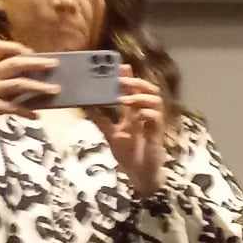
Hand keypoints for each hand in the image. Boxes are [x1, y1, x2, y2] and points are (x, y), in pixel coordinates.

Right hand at [0, 41, 59, 151]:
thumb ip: (0, 78)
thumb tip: (33, 75)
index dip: (14, 47)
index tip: (31, 52)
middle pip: (13, 63)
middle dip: (35, 63)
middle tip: (53, 64)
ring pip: (18, 83)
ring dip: (39, 87)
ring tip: (55, 90)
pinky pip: (13, 107)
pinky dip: (27, 111)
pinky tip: (36, 116)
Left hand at [98, 70, 167, 195]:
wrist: (139, 175)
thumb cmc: (129, 155)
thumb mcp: (110, 134)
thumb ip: (101, 120)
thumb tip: (85, 106)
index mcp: (135, 113)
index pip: (134, 90)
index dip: (129, 77)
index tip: (120, 67)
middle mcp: (146, 115)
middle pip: (149, 90)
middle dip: (137, 82)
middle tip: (122, 81)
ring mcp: (153, 124)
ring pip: (156, 101)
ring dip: (140, 97)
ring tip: (124, 99)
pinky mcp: (156, 135)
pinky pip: (156, 118)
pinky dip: (147, 114)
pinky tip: (137, 115)